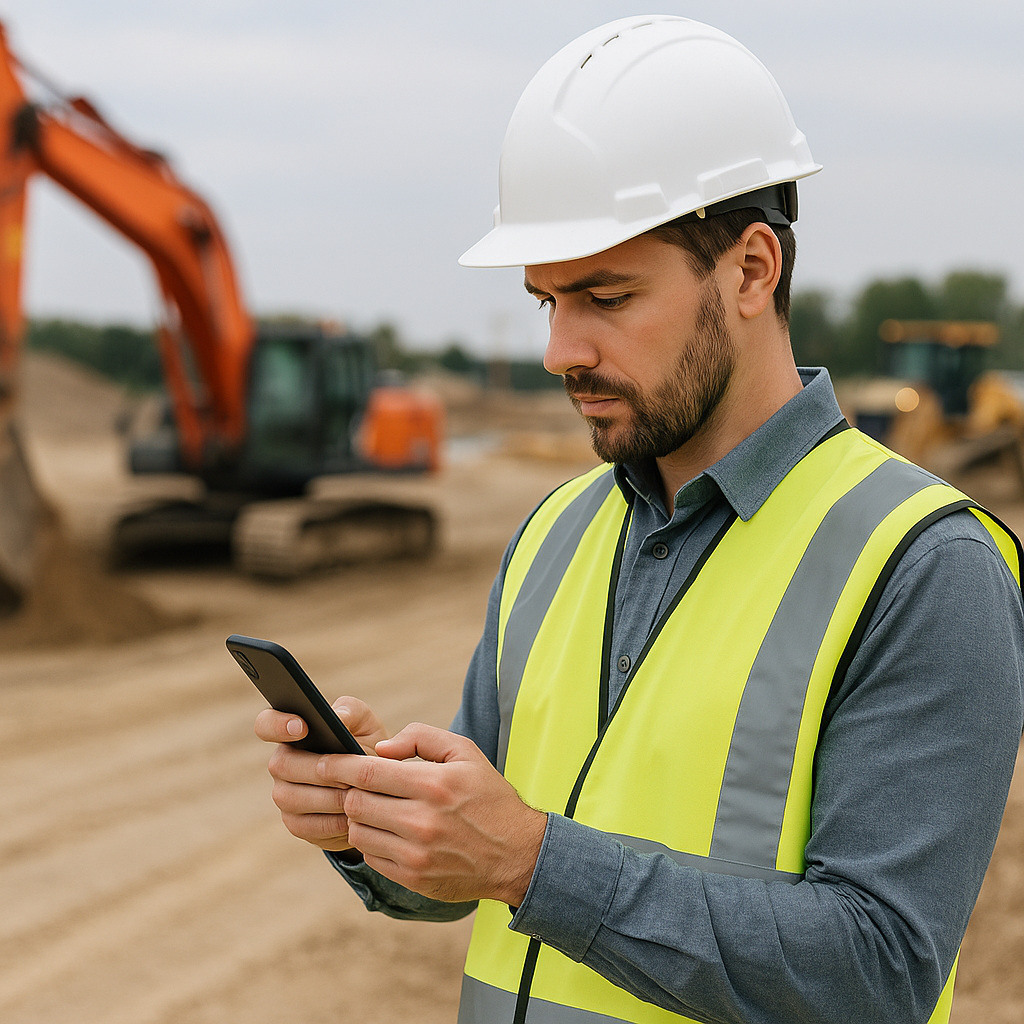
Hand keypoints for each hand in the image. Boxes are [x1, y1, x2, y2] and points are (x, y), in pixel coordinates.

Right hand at [254, 698, 387, 851]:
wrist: (377, 786)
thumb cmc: (365, 745)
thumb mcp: (364, 722)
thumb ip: (350, 711)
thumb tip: (336, 718)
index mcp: (291, 732)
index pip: (266, 724)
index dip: (276, 725)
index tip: (302, 728)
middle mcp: (281, 763)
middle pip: (281, 765)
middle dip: (317, 770)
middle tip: (348, 774)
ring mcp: (284, 795)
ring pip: (292, 798)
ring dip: (328, 797)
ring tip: (355, 794)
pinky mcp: (296, 824)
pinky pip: (306, 826)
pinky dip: (332, 822)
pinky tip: (353, 816)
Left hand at [322, 723, 547, 904]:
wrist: (518, 854)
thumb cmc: (488, 797)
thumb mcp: (465, 752)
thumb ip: (421, 738)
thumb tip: (382, 749)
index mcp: (433, 785)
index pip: (367, 773)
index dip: (337, 765)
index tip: (322, 759)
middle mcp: (422, 821)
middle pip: (356, 802)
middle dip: (348, 790)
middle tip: (354, 783)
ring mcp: (416, 854)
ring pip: (358, 832)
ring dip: (359, 817)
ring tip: (375, 807)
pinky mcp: (413, 878)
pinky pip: (371, 856)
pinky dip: (372, 841)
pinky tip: (389, 831)